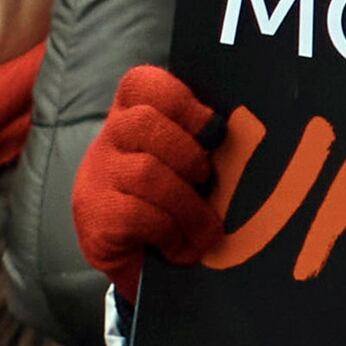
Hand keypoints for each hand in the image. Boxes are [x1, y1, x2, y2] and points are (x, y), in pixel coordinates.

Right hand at [73, 64, 224, 296]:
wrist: (134, 263)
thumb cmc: (171, 203)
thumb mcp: (185, 165)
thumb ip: (202, 142)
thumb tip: (250, 134)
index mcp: (132, 115)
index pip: (141, 83)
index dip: (180, 100)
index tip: (212, 129)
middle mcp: (107, 140)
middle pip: (144, 123)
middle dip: (189, 154)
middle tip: (205, 181)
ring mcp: (96, 177)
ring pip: (147, 172)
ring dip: (188, 205)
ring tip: (206, 229)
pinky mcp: (95, 216)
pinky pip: (138, 214)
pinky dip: (170, 232)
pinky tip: (179, 247)